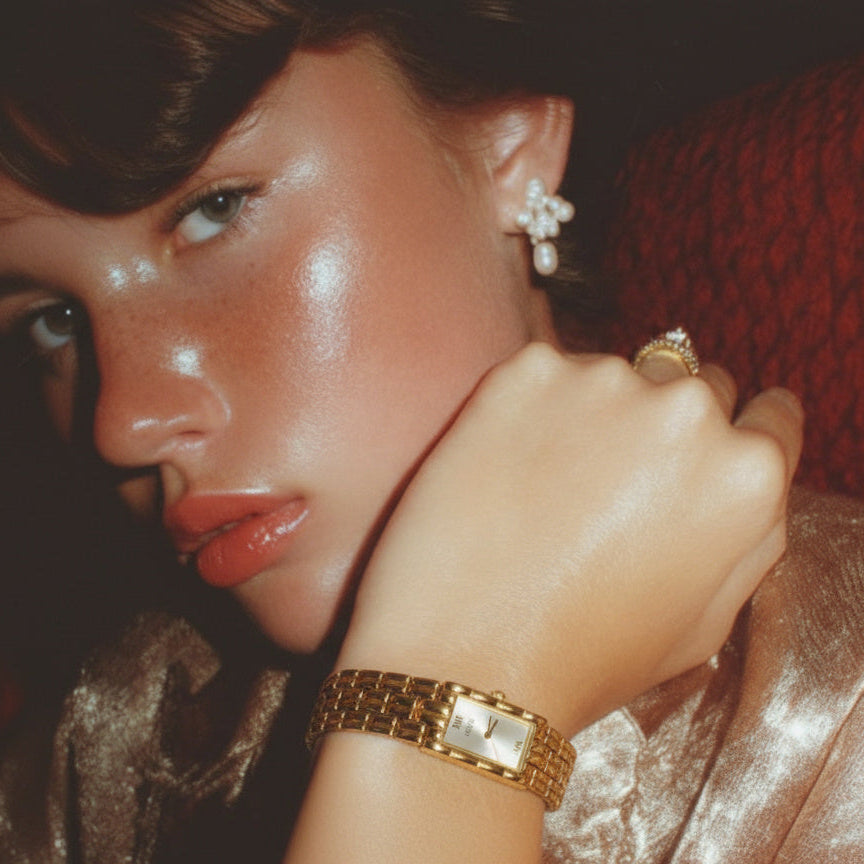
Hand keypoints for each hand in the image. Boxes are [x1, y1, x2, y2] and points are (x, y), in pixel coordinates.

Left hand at [338, 343, 802, 737]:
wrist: (468, 656)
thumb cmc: (588, 656)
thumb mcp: (709, 619)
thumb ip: (749, 533)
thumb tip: (744, 473)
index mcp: (745, 474)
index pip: (770, 418)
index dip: (737, 440)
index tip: (697, 458)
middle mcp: (686, 411)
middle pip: (693, 386)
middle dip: (666, 424)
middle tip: (610, 483)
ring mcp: (603, 382)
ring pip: (615, 377)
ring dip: (596, 413)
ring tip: (548, 484)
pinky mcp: (527, 371)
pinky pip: (546, 374)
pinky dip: (534, 407)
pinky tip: (507, 465)